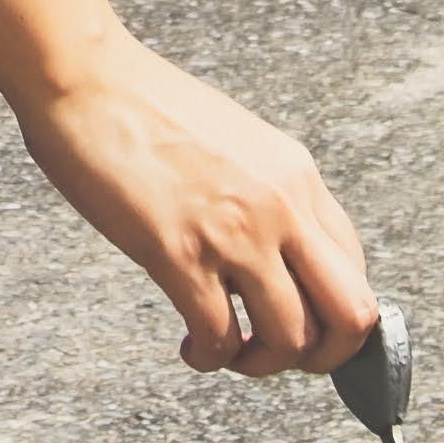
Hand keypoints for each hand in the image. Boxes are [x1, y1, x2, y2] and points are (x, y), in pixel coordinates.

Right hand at [9, 34, 380, 378]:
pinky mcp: (180, 254)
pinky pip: (220, 336)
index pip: (357, 268)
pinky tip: (191, 347)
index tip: (309, 327)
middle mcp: (282, 206)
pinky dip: (209, 357)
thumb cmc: (146, 103)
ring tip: (230, 353)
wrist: (86, 79)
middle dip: (324, 356)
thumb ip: (268, 192)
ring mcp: (235, 232)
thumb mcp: (238, 141)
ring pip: (291, 339)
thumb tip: (276, 250)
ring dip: (262, 363)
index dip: (338, 315)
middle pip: (350, 316)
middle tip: (283, 356)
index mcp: (298, 175)